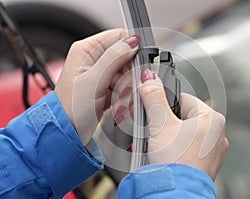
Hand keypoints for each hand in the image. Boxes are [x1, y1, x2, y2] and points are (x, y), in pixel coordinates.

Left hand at [55, 29, 138, 144]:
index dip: (130, 51)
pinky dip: (124, 97)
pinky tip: (116, 105)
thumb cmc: (70, 107)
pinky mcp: (106, 87)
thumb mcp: (94, 80)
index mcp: (86, 50)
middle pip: (126, 58)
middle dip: (127, 76)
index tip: (133, 67)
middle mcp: (94, 59)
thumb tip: (132, 41)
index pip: (119, 38)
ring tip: (116, 100)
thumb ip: (114, 58)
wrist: (68, 131)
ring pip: (128, 74)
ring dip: (126, 90)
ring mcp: (101, 74)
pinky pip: (125, 86)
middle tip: (121, 89)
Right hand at [139, 68, 228, 180]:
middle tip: (152, 129)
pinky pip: (186, 147)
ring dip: (167, 135)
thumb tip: (148, 78)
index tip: (152, 109)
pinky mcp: (204, 162)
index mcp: (212, 118)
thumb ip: (154, 98)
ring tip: (157, 143)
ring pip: (183, 132)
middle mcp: (216, 133)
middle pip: (182, 115)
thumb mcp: (160, 124)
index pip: (182, 98)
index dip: (163, 103)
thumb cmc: (175, 162)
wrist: (177, 193)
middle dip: (164, 121)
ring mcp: (211, 150)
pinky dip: (174, 148)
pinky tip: (164, 154)